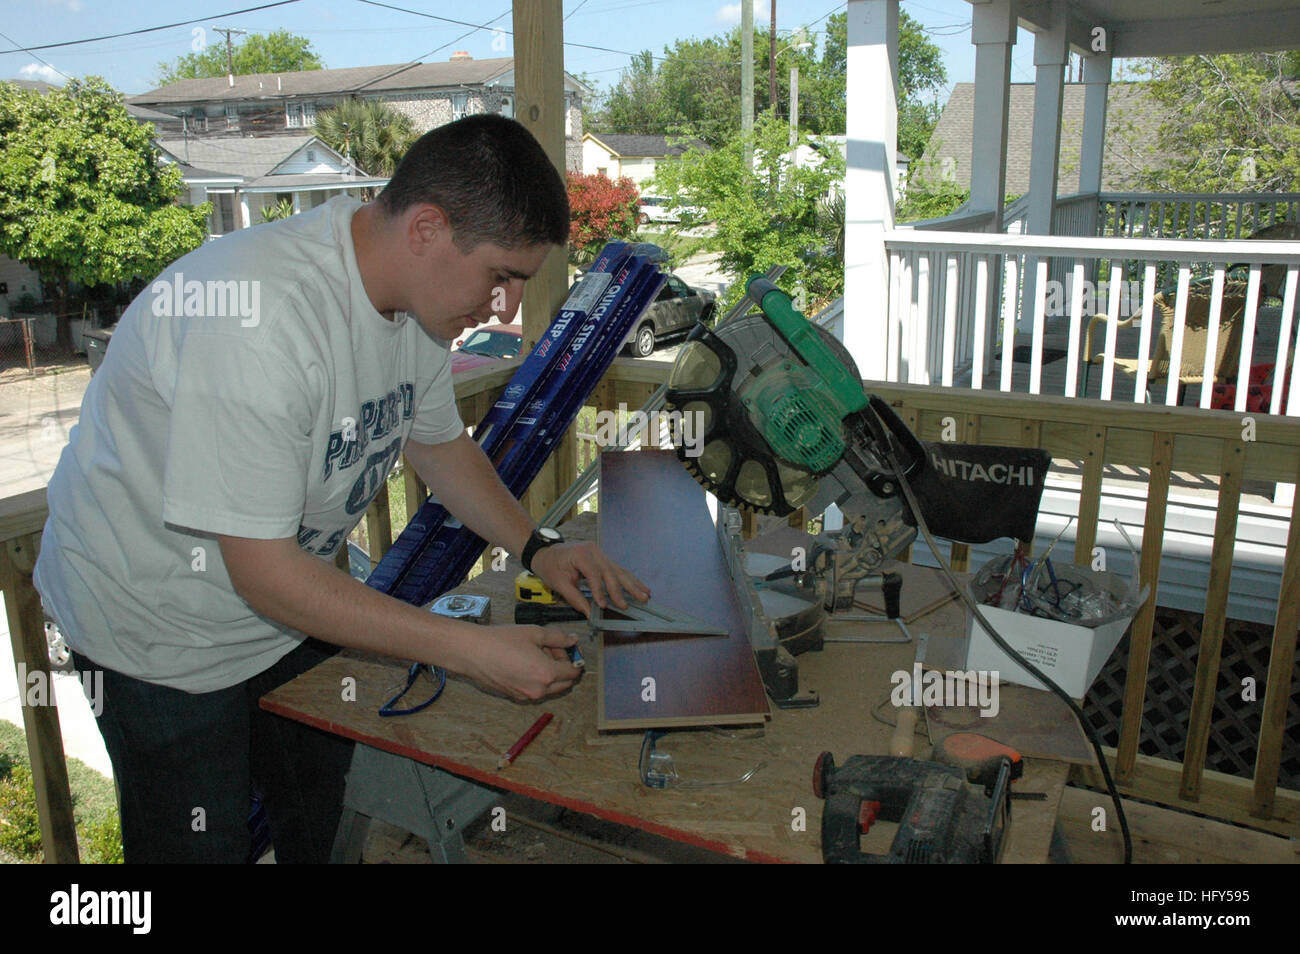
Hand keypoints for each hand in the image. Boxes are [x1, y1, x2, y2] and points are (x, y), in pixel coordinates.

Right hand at [460, 624, 583, 701]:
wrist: (472, 652)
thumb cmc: (501, 641)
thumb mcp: (535, 633)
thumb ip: (558, 638)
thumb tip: (573, 640)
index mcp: (547, 674)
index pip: (573, 672)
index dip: (574, 658)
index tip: (568, 647)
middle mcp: (538, 690)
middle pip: (564, 683)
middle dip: (563, 666)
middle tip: (551, 648)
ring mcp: (526, 696)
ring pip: (549, 687)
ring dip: (549, 673)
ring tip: (534, 653)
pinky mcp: (515, 696)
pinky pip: (534, 689)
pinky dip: (536, 678)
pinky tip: (523, 662)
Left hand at [530, 541, 649, 616]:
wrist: (546, 552)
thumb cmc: (550, 566)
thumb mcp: (558, 583)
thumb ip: (574, 598)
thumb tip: (589, 613)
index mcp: (581, 554)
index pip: (594, 574)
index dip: (600, 591)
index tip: (604, 605)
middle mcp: (593, 550)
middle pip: (611, 571)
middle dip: (623, 589)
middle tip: (634, 602)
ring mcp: (599, 552)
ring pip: (618, 569)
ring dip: (632, 583)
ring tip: (645, 594)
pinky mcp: (602, 557)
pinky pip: (617, 569)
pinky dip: (628, 579)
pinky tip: (640, 586)